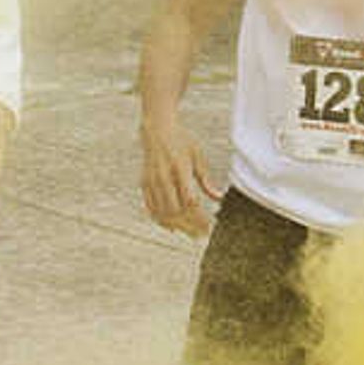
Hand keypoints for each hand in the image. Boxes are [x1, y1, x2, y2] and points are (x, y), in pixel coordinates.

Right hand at [141, 115, 222, 235]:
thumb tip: (219, 199)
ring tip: (190, 233)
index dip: (199, 217)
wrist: (156, 129)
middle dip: (190, 226)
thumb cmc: (181, 141)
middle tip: (202, 235)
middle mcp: (164, 176)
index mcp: (180, 168)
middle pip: (176, 211)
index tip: (209, 226)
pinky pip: (151, 208)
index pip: (190, 201)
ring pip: (162, 212)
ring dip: (177, 226)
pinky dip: (161, 220)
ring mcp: (152, 181)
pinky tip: (173, 227)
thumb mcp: (198, 157)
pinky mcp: (144, 184)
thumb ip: (206, 180)